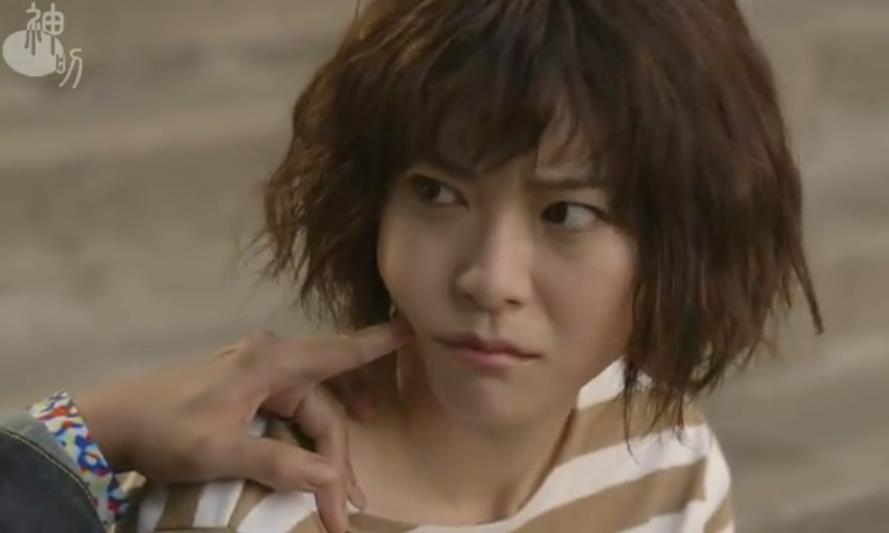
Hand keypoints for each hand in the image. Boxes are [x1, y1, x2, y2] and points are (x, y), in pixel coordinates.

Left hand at [74, 318, 412, 532]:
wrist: (111, 422)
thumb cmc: (165, 429)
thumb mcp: (218, 450)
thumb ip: (276, 461)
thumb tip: (329, 476)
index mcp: (269, 362)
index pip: (336, 353)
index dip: (377, 344)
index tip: (412, 330)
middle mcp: (270, 361)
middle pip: (323, 408)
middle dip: (338, 457)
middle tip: (346, 507)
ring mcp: (258, 375)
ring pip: (309, 415)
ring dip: (322, 455)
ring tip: (337, 498)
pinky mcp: (247, 391)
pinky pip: (290, 416)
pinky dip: (303, 444)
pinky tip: (310, 467)